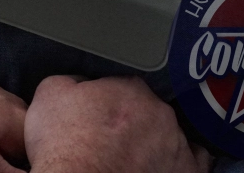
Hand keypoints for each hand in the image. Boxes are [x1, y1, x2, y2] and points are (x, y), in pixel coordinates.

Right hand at [24, 76, 211, 172]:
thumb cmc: (64, 146)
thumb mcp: (49, 94)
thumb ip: (70, 79)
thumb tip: (79, 82)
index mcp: (129, 88)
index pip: (122, 86)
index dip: (107, 101)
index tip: (95, 116)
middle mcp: (160, 113)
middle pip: (148, 110)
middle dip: (133, 121)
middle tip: (110, 139)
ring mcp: (178, 146)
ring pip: (170, 136)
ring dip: (155, 142)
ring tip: (133, 158)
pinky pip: (194, 163)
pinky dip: (178, 164)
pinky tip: (161, 167)